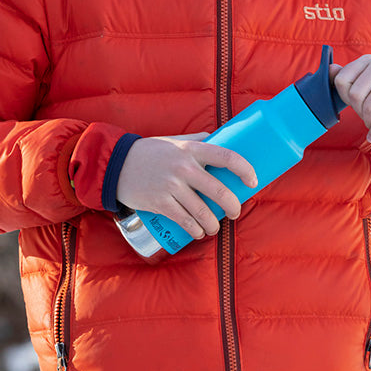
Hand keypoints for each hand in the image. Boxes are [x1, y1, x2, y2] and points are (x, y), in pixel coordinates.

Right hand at [116, 133, 257, 239]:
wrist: (116, 164)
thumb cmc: (150, 151)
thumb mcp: (175, 141)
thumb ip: (197, 140)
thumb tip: (219, 138)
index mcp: (191, 149)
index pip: (226, 156)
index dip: (244, 169)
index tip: (254, 181)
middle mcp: (184, 167)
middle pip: (218, 191)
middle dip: (232, 206)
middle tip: (235, 212)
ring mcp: (172, 186)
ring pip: (203, 212)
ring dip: (213, 224)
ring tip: (214, 227)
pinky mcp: (160, 203)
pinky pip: (185, 220)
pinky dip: (195, 230)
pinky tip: (199, 232)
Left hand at [330, 55, 370, 147]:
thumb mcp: (361, 95)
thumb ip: (345, 80)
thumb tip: (329, 68)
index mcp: (368, 61)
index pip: (342, 80)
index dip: (346, 99)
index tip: (356, 106)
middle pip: (355, 93)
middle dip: (359, 112)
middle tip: (368, 117)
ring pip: (370, 105)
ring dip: (369, 122)